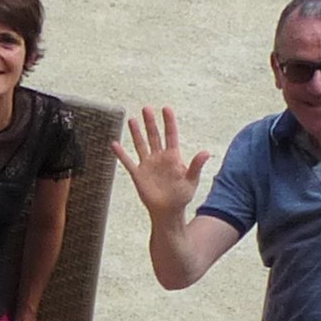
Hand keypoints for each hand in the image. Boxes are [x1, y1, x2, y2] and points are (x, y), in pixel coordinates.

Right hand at [115, 105, 207, 219]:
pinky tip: (114, 144)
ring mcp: (148, 165)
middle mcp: (159, 157)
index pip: (171, 135)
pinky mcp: (138, 175)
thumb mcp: (191, 180)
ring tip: (132, 119)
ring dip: (136, 133)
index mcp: (173, 157)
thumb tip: (206, 152)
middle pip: (154, 136)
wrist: (168, 211)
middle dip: (150, 122)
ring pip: (141, 145)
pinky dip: (121, 154)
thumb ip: (196, 165)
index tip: (166, 109)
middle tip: (146, 108)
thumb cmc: (181, 197)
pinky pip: (128, 162)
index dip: (169, 122)